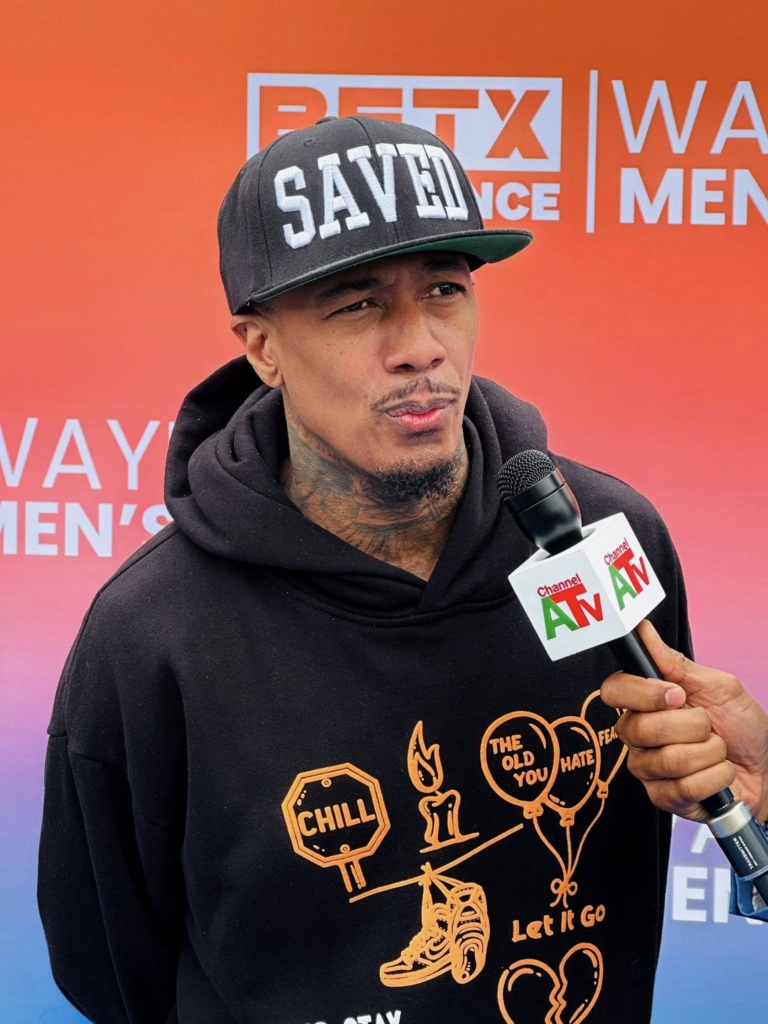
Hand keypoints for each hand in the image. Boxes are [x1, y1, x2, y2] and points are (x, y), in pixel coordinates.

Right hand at [600, 620, 767, 822]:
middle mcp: (638, 734)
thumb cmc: (740, 725)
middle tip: (707, 725)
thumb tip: (643, 631)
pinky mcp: (662, 798)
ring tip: (716, 750)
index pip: (614, 691)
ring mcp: (648, 769)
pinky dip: (715, 777)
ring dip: (708, 753)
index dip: (643, 693)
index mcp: (645, 702)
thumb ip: (673, 662)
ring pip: (669, 760)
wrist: (766, 766)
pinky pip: (685, 787)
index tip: (675, 694)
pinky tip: (718, 773)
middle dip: (691, 726)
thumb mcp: (715, 685)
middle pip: (642, 729)